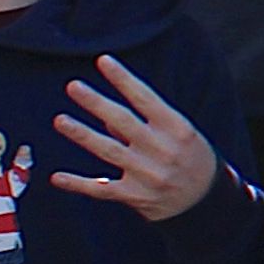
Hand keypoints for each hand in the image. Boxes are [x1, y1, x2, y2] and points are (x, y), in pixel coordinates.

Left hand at [50, 53, 220, 214]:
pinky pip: (101, 189)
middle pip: (122, 121)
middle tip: (73, 86)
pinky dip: (78, 184)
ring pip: (108, 150)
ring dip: (82, 135)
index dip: (123, 79)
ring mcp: (146, 174)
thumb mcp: (181, 134)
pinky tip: (57, 177)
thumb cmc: (191, 158)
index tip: (103, 60)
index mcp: (177, 128)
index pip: (145, 98)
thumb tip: (106, 117)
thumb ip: (147, 123)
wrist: (207, 203)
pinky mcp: (134, 196)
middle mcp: (161, 150)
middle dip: (96, 103)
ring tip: (61, 121)